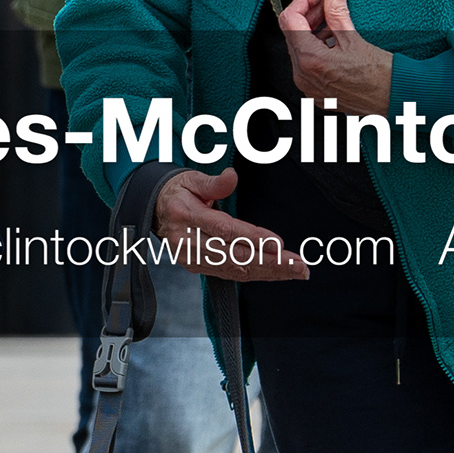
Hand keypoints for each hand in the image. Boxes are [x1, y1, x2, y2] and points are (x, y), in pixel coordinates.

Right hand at [152, 165, 311, 281]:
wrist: (154, 211)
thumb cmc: (179, 192)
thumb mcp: (192, 179)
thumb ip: (214, 182)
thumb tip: (232, 177)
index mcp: (184, 215)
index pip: (223, 230)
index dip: (252, 238)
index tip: (279, 244)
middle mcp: (186, 241)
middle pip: (233, 255)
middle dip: (270, 262)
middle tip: (299, 265)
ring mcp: (190, 258)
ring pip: (235, 269)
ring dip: (269, 272)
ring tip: (297, 271)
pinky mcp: (196, 267)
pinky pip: (230, 274)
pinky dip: (257, 275)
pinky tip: (278, 274)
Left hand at [278, 0, 391, 114]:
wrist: (396, 100)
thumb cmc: (381, 77)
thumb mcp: (354, 38)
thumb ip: (337, 11)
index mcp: (309, 61)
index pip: (289, 20)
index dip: (302, 1)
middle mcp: (303, 76)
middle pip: (292, 34)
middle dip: (309, 15)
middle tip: (328, 3)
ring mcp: (309, 86)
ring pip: (300, 49)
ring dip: (314, 31)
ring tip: (335, 23)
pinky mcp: (317, 92)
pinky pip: (308, 64)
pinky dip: (318, 48)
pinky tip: (335, 42)